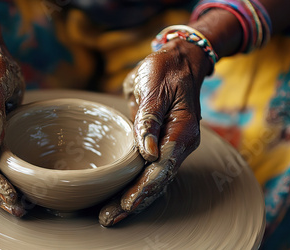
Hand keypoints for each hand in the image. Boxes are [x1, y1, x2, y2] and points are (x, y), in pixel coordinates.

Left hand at [99, 39, 210, 225]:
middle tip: (108, 218)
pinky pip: (150, 171)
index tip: (127, 204)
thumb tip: (147, 153)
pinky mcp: (162, 145)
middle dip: (134, 202)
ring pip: (154, 180)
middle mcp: (179, 144)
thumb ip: (150, 120)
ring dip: (134, 199)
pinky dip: (136, 186)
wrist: (180, 60)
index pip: (162, 168)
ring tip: (110, 215)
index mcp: (181, 132)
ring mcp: (171, 146)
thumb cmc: (166, 70)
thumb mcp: (154, 87)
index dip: (144, 187)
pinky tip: (120, 197)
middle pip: (158, 181)